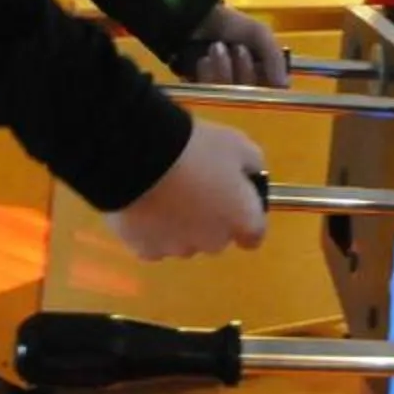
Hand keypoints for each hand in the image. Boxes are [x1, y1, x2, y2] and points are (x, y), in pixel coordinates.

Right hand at [104, 119, 268, 259]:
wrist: (140, 157)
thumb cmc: (197, 149)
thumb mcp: (237, 144)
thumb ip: (252, 166)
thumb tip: (252, 177)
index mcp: (242, 220)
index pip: (253, 235)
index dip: (244, 218)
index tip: (234, 199)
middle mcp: (213, 243)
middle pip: (216, 237)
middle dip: (210, 218)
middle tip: (195, 186)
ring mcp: (178, 249)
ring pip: (184, 240)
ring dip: (180, 224)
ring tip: (164, 191)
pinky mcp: (145, 249)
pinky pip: (153, 242)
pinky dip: (151, 228)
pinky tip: (144, 203)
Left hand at [178, 4, 287, 86]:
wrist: (193, 16)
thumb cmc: (229, 24)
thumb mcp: (259, 33)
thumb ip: (274, 57)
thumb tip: (283, 85)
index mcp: (261, 72)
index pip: (273, 91)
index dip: (268, 83)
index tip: (263, 68)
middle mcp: (243, 84)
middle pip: (251, 94)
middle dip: (244, 70)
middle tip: (237, 48)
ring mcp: (221, 89)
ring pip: (230, 94)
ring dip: (224, 68)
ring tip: (216, 47)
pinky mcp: (200, 92)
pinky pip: (208, 94)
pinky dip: (207, 75)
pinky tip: (204, 60)